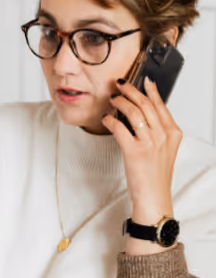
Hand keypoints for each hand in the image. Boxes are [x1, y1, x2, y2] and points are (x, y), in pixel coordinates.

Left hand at [102, 78, 182, 253]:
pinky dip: (110, 120)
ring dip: (120, 102)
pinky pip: (120, 127)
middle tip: (119, 84)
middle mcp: (163, 136)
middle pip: (146, 104)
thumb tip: (141, 114)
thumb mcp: (164, 151)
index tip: (143, 79)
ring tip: (112, 99)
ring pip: (133, 112)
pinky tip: (106, 119)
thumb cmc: (156, 177)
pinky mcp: (134, 151)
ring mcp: (149, 143)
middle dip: (131, 90)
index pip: (161, 105)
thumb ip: (158, 132)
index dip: (150, 90)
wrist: (154, 198)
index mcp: (172, 134)